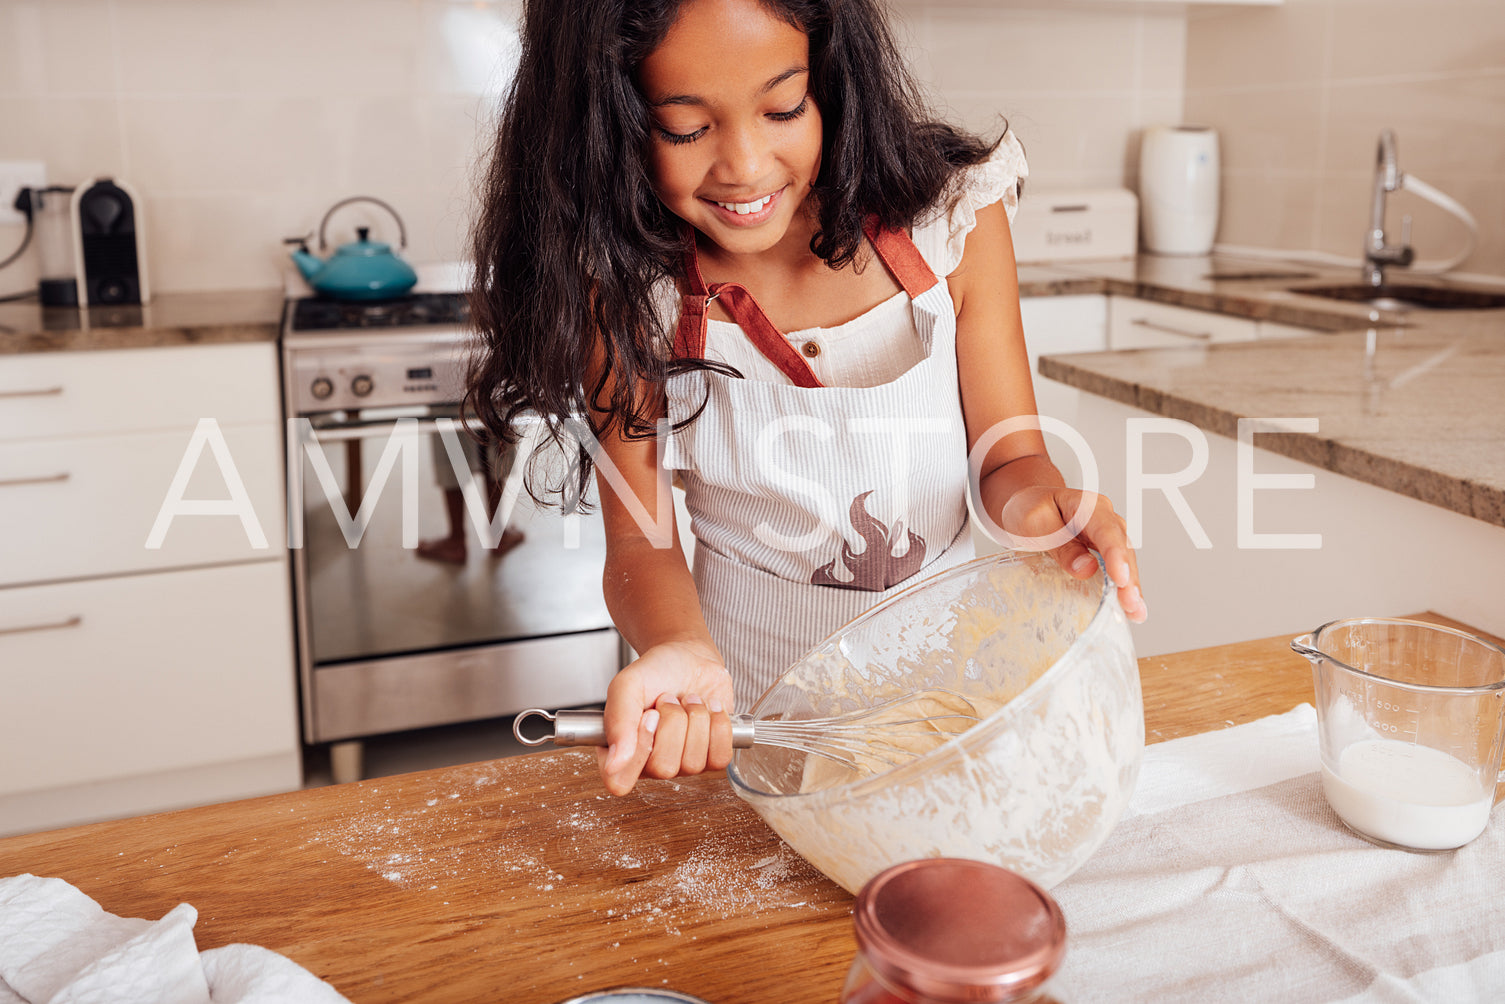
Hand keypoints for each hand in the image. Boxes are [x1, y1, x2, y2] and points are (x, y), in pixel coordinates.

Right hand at [597, 638, 735, 795]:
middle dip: (672, 724)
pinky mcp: (711, 756)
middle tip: (668, 701)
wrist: (688, 657)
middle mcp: (650, 763)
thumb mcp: (627, 686)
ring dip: (695, 720)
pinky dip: (718, 726)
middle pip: (663, 768)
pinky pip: (719, 758)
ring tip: (687, 701)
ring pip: (693, 763)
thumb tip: (613, 766)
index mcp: (621, 752)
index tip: (649, 715)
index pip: (619, 782)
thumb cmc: (655, 672)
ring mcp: (683, 763)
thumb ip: (618, 724)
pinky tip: (708, 709)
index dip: (638, 749)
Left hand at [999, 486, 1146, 622]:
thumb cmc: (1029, 510)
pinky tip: (1129, 610)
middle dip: (1129, 579)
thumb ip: (1060, 545)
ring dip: (1131, 589)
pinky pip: (1116, 572)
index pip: (1107, 530)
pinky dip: (1122, 591)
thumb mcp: (1035, 522)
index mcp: (1089, 507)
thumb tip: (1087, 569)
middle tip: (1131, 605)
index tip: (1121, 579)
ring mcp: (1108, 538)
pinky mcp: (1104, 554)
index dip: (1116, 556)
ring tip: (1136, 613)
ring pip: (1125, 563)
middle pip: (1122, 550)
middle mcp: (1105, 521)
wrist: (1026, 507)